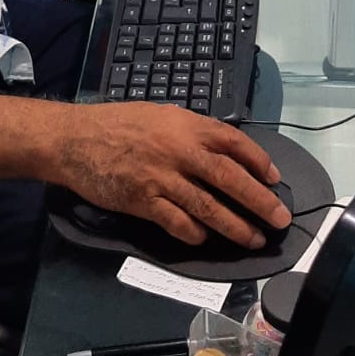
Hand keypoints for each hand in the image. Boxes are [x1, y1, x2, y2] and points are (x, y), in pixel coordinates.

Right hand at [55, 103, 290, 247]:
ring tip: (254, 239)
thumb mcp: (160, 115)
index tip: (274, 179)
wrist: (74, 139)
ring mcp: (162, 178)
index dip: (259, 162)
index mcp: (186, 125)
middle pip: (230, 178)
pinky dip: (195, 234)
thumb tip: (220, 151)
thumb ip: (189, 131)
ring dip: (235, 226)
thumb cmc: (116, 124)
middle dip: (259, 201)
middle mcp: (179, 150)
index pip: (234, 143)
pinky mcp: (143, 201)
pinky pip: (177, 223)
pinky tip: (205, 240)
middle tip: (279, 219)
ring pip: (209, 207)